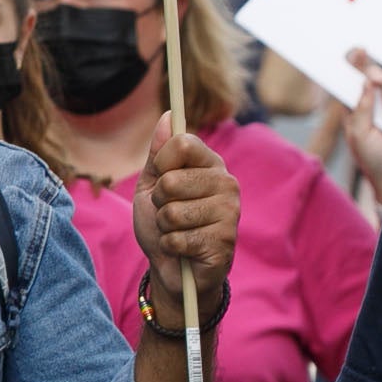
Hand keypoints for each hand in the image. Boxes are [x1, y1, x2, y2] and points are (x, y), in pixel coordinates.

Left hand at [132, 116, 239, 322]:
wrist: (170, 265)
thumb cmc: (161, 221)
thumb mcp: (152, 183)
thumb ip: (159, 153)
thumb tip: (168, 115)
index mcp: (210, 164)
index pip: (182, 143)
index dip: (161, 162)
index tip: (161, 177)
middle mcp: (226, 184)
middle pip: (172, 180)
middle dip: (158, 201)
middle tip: (168, 212)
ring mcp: (229, 213)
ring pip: (172, 212)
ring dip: (164, 226)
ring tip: (177, 231)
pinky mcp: (225, 242)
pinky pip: (178, 238)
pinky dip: (171, 245)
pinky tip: (184, 249)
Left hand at [342, 49, 381, 207]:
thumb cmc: (373, 161)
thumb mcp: (359, 136)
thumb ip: (361, 110)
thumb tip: (365, 84)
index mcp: (353, 109)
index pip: (350, 81)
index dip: (353, 64)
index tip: (358, 50)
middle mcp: (371, 105)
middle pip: (372, 78)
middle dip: (373, 74)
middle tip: (374, 80)